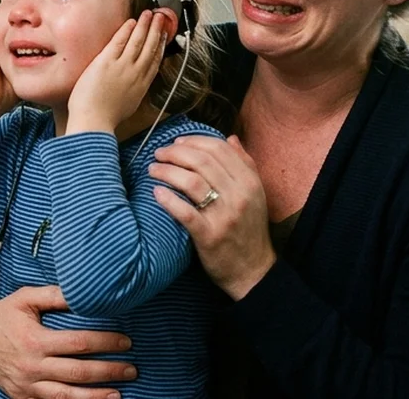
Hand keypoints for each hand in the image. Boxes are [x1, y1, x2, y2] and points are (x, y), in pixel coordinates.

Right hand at [0, 286, 134, 398]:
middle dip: (109, 372)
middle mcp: (32, 367)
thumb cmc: (4, 316)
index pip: (79, 343)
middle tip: (131, 369)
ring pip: (67, 396)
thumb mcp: (24, 298)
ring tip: (119, 394)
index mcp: (34, 341)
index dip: (105, 343)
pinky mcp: (23, 398)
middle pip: (78, 373)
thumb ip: (54, 295)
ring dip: (96, 397)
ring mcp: (27, 387)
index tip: (126, 342)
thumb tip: (83, 292)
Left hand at [67, 11, 165, 134]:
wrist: (94, 122)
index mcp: (142, 86)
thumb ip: (134, 92)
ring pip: (138, 41)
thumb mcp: (129, 105)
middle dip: (156, 31)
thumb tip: (135, 87)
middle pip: (150, 48)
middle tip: (161, 18)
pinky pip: (119, 42)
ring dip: (145, 26)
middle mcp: (136, 74)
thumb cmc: (105, 118)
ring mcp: (122, 67)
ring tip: (149, 14)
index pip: (155, 61)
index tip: (164, 36)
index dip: (161, 46)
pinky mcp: (106, 62)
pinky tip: (131, 22)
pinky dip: (126, 31)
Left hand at [149, 135, 275, 298]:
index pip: (219, 149)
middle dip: (175, 153)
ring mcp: (224, 216)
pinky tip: (156, 193)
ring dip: (167, 171)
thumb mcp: (255, 194)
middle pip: (202, 162)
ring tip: (152, 170)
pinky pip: (185, 213)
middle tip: (158, 154)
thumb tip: (231, 138)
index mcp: (250, 182)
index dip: (193, 141)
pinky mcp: (209, 236)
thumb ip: (246, 164)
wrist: (253, 270)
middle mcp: (239, 195)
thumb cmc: (249, 229)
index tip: (176, 143)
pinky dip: (168, 200)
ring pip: (192, 182)